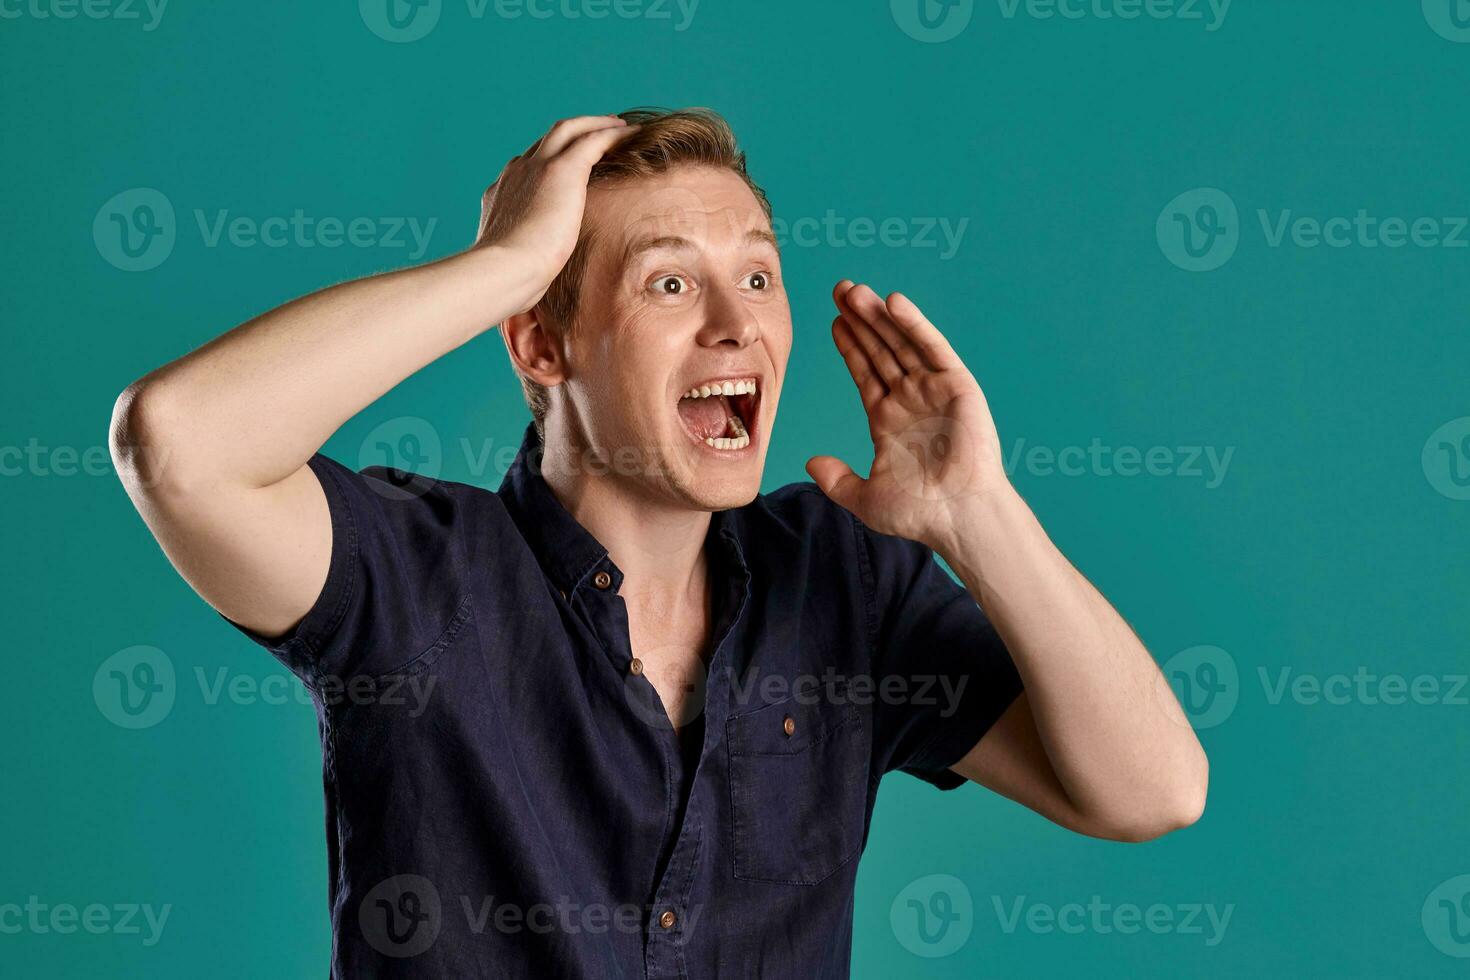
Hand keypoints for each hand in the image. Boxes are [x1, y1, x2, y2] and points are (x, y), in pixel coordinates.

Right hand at [473, 114, 639, 314]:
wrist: (504, 271)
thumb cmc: (509, 281)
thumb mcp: (518, 266)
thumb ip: (528, 263)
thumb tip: (537, 286)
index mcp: (503, 194)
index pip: (529, 169)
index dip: (550, 163)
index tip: (570, 167)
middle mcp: (517, 173)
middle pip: (547, 142)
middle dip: (572, 135)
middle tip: (598, 132)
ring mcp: (536, 167)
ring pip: (569, 130)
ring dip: (594, 125)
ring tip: (618, 126)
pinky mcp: (559, 170)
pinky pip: (592, 139)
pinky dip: (611, 133)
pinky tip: (631, 133)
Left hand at [805, 281, 1011, 548]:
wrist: (958, 517)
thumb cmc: (920, 514)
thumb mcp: (865, 499)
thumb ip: (837, 480)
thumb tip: (811, 463)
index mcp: (888, 421)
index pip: (865, 374)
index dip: (850, 347)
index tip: (834, 321)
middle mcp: (910, 400)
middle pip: (880, 350)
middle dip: (860, 320)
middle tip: (839, 289)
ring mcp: (934, 391)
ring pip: (901, 343)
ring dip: (879, 315)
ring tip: (854, 290)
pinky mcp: (957, 386)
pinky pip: (933, 348)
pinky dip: (914, 324)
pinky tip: (893, 302)